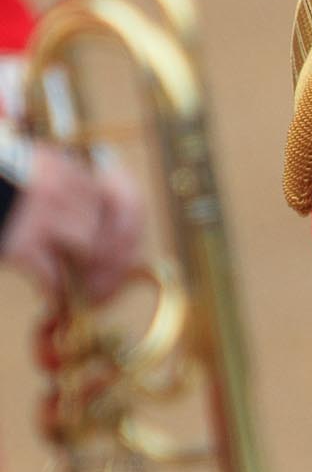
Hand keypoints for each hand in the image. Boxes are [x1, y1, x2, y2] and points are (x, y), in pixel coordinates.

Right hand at [1, 145, 144, 302]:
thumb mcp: (27, 172)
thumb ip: (61, 190)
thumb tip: (92, 228)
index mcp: (65, 167)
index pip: (124, 200)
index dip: (131, 234)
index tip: (128, 254)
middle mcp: (61, 187)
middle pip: (112, 231)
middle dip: (115, 264)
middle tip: (106, 287)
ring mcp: (41, 214)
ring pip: (90, 251)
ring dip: (91, 279)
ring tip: (87, 297)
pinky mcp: (20, 244)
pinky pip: (53, 276)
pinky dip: (57, 295)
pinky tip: (55, 304)